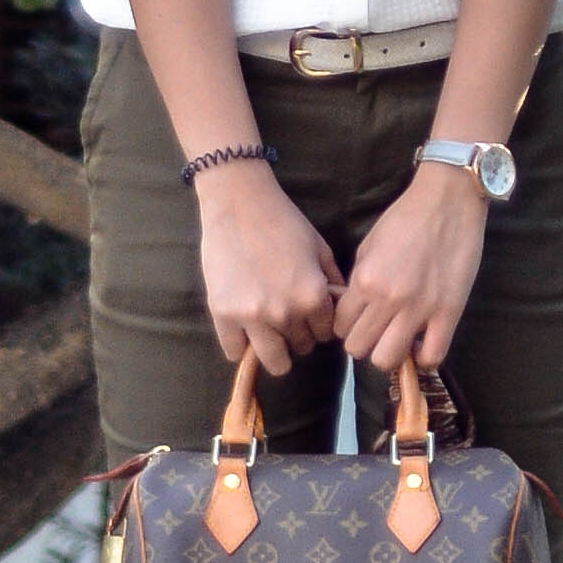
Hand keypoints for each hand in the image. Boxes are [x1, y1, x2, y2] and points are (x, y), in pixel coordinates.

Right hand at [195, 160, 340, 376]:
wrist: (238, 202)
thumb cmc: (283, 220)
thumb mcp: (319, 247)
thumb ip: (333, 282)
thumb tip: (339, 308)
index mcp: (313, 297)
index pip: (324, 334)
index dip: (319, 324)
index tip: (309, 315)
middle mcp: (285, 313)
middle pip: (301, 347)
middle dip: (298, 335)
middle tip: (287, 317)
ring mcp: (252, 317)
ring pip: (273, 360)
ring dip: (275, 351)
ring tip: (269, 334)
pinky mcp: (222, 314)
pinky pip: (235, 351)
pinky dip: (241, 345)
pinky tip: (243, 329)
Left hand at [334, 161, 487, 377]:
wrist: (447, 201)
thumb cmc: (405, 217)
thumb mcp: (369, 245)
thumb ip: (358, 279)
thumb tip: (353, 307)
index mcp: (364, 280)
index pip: (340, 326)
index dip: (346, 326)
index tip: (357, 320)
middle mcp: (388, 300)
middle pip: (358, 349)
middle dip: (363, 342)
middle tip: (375, 330)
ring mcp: (420, 309)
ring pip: (388, 360)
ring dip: (389, 353)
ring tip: (397, 338)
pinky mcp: (449, 313)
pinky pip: (432, 356)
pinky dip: (424, 357)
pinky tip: (423, 344)